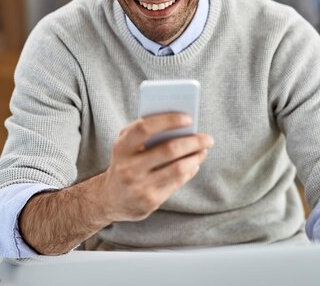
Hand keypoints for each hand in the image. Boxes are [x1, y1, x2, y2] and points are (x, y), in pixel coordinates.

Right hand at [96, 112, 213, 222]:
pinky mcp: (150, 201)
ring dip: (196, 157)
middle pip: (169, 150)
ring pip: (178, 169)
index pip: (145, 128)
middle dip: (193, 142)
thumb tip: (180, 122)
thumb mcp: (126, 144)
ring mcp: (139, 186)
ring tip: (204, 150)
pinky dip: (190, 171)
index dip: (168, 121)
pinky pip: (177, 182)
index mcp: (121, 147)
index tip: (189, 118)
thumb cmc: (125, 161)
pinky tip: (194, 163)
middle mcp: (128, 167)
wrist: (110, 199)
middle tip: (208, 138)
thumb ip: (146, 130)